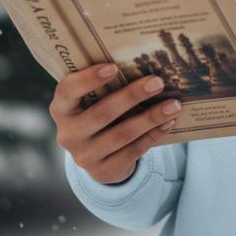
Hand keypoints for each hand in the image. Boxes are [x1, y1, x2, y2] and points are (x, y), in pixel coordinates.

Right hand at [50, 64, 183, 184]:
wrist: (97, 156)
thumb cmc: (98, 113)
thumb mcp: (93, 101)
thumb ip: (106, 86)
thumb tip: (143, 64)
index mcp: (61, 109)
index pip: (67, 91)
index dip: (88, 79)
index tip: (114, 67)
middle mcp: (68, 134)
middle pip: (102, 112)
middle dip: (132, 96)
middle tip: (158, 82)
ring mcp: (84, 156)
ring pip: (122, 134)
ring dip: (151, 117)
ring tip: (173, 104)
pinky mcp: (103, 171)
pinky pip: (133, 151)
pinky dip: (153, 135)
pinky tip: (169, 122)